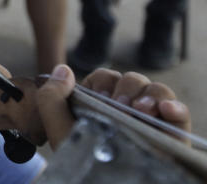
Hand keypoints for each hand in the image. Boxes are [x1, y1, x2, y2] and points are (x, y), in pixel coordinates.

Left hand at [36, 65, 191, 149]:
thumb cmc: (83, 162)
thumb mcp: (61, 132)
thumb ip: (52, 99)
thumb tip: (63, 69)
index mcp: (103, 105)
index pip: (106, 78)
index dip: (102, 81)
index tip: (100, 94)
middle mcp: (129, 109)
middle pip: (133, 80)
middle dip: (126, 87)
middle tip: (120, 104)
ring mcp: (152, 121)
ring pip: (158, 91)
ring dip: (149, 95)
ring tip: (139, 110)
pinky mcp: (172, 137)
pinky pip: (180, 114)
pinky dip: (176, 107)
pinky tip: (165, 109)